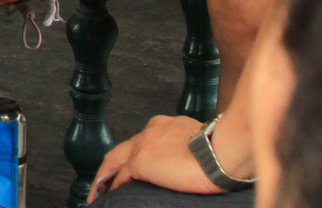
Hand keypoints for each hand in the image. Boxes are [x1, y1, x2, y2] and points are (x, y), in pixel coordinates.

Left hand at [89, 115, 221, 201]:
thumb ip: (188, 150)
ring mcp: (144, 145)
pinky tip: (112, 196)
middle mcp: (151, 131)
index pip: (144, 141)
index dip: (136, 154)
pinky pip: (121, 177)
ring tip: (99, 193)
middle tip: (104, 181)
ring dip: (106, 177)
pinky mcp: (140, 162)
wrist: (220, 153)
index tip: (133, 167)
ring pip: (115, 160)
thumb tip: (192, 164)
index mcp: (166, 126)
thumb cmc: (221, 153)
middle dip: (111, 166)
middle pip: (123, 149)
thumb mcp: (201, 145)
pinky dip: (114, 186)